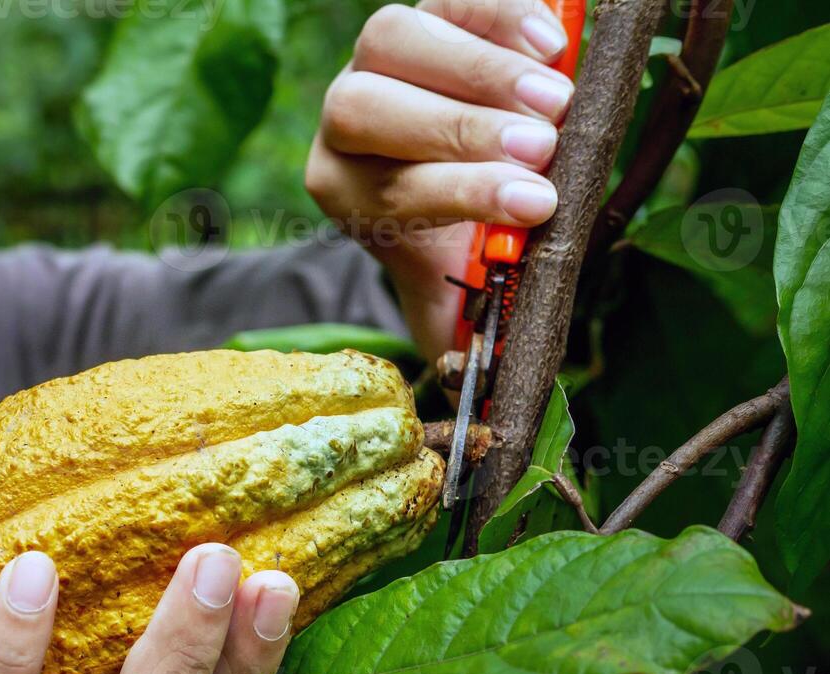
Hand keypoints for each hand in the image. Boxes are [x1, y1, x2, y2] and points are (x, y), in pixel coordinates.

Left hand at [306, 0, 574, 360]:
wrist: (456, 176)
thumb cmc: (457, 244)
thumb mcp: (452, 297)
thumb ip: (465, 338)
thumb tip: (491, 409)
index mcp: (343, 193)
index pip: (384, 187)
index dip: (459, 193)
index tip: (535, 204)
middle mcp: (341, 122)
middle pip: (368, 107)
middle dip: (459, 126)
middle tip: (544, 143)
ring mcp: (373, 59)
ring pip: (396, 38)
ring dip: (479, 66)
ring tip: (557, 94)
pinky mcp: (423, 12)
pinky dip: (499, 13)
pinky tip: (555, 40)